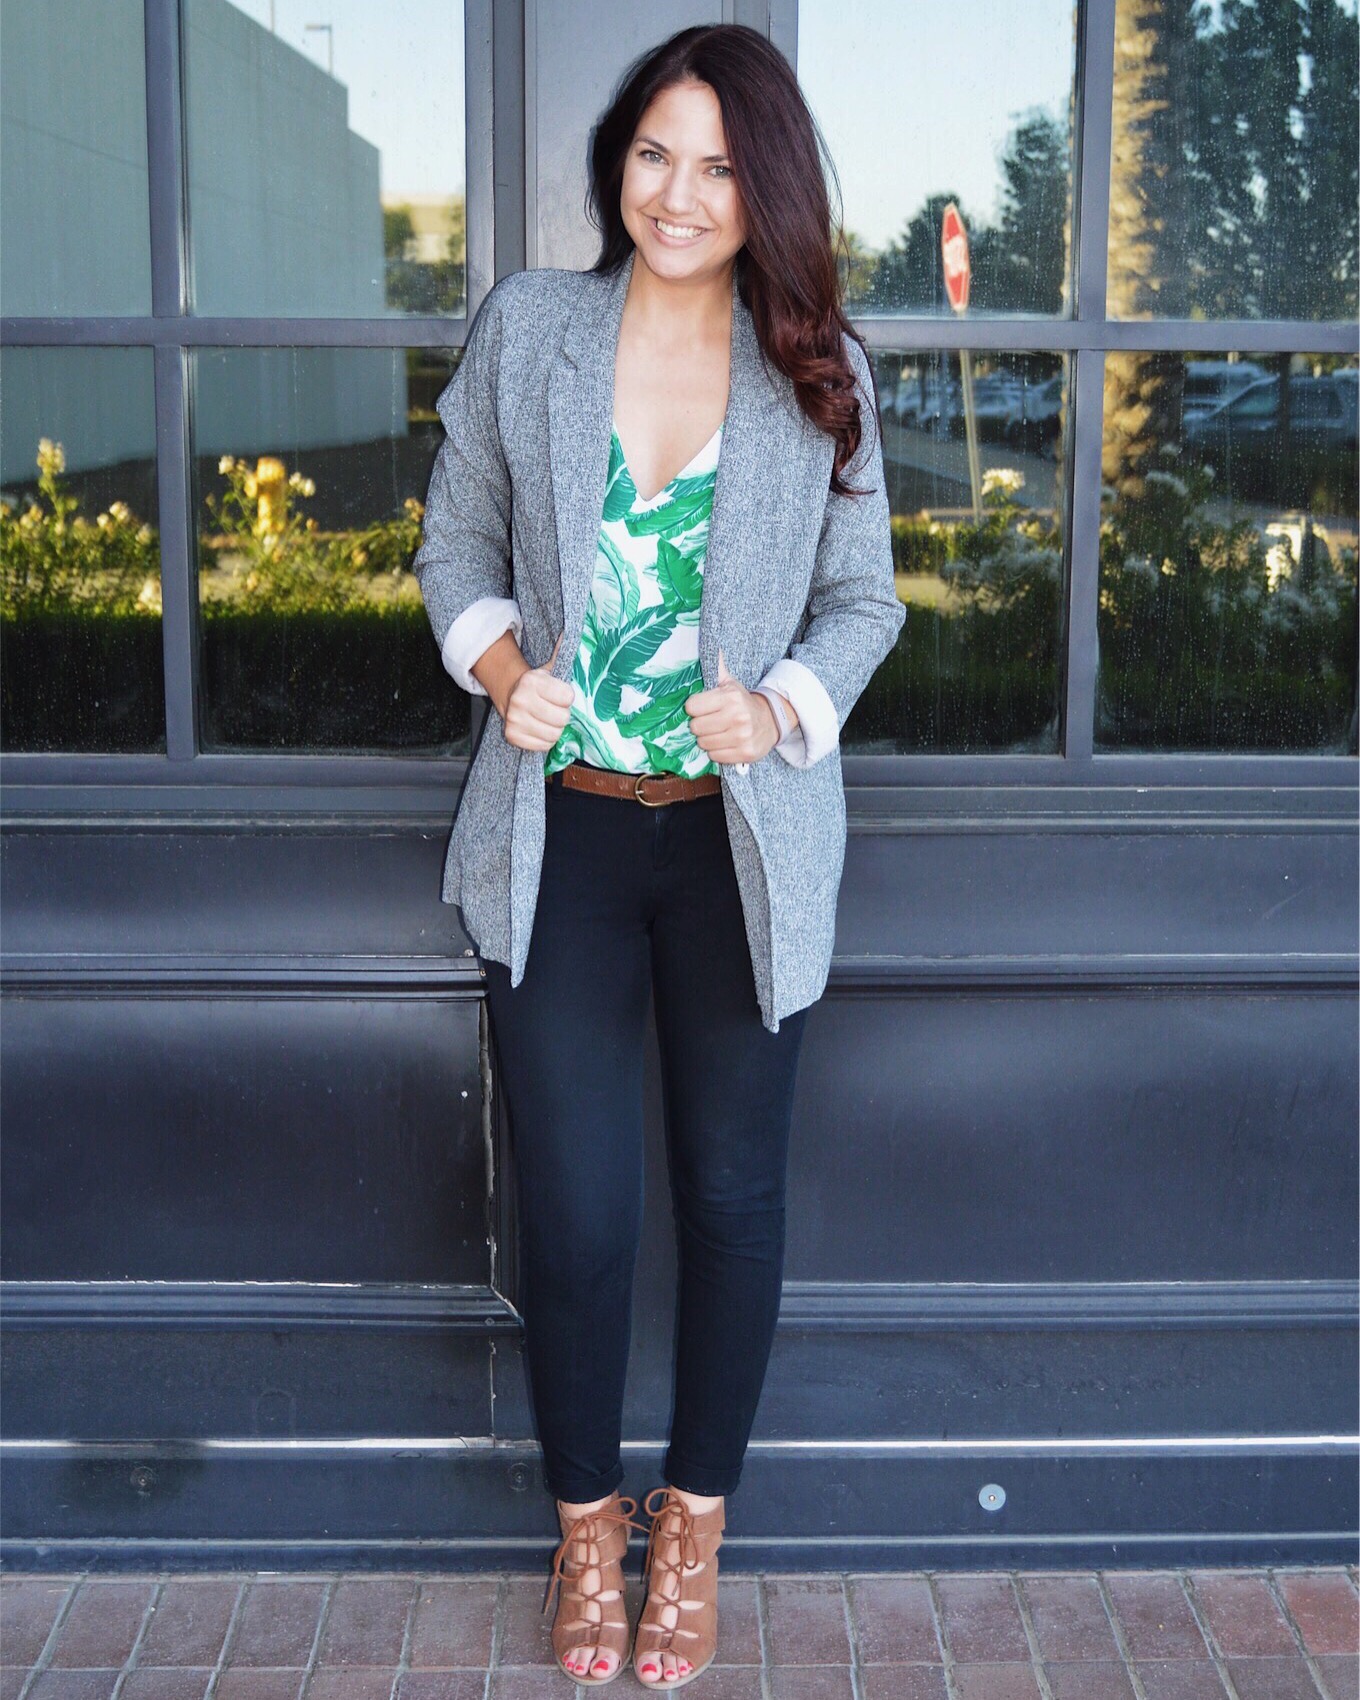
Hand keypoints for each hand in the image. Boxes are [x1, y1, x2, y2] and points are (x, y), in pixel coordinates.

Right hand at [503, 630, 573, 751]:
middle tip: (554, 708)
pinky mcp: (512, 736)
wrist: (509, 693)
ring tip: (547, 719)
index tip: (560, 694)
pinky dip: (544, 740)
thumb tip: (569, 632)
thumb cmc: (536, 683)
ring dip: (554, 729)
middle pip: (562, 719)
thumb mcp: (549, 667)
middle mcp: (520, 700)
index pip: (568, 697)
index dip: (567, 697)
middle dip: (562, 715)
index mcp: (532, 681)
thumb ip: (561, 652)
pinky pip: (542, 746)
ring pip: (554, 735)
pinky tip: (539, 728)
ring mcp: (514, 719)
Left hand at [684, 647, 780, 765]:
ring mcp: (742, 737)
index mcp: (731, 697)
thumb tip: (711, 644)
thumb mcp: (730, 683)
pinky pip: (715, 757)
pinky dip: (717, 752)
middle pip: (696, 727)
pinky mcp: (745, 754)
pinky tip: (726, 742)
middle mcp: (737, 717)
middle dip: (700, 725)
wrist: (771, 721)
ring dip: (708, 740)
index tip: (702, 708)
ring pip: (704, 744)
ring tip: (719, 732)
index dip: (694, 708)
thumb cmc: (742, 702)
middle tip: (711, 721)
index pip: (692, 707)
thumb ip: (716, 666)